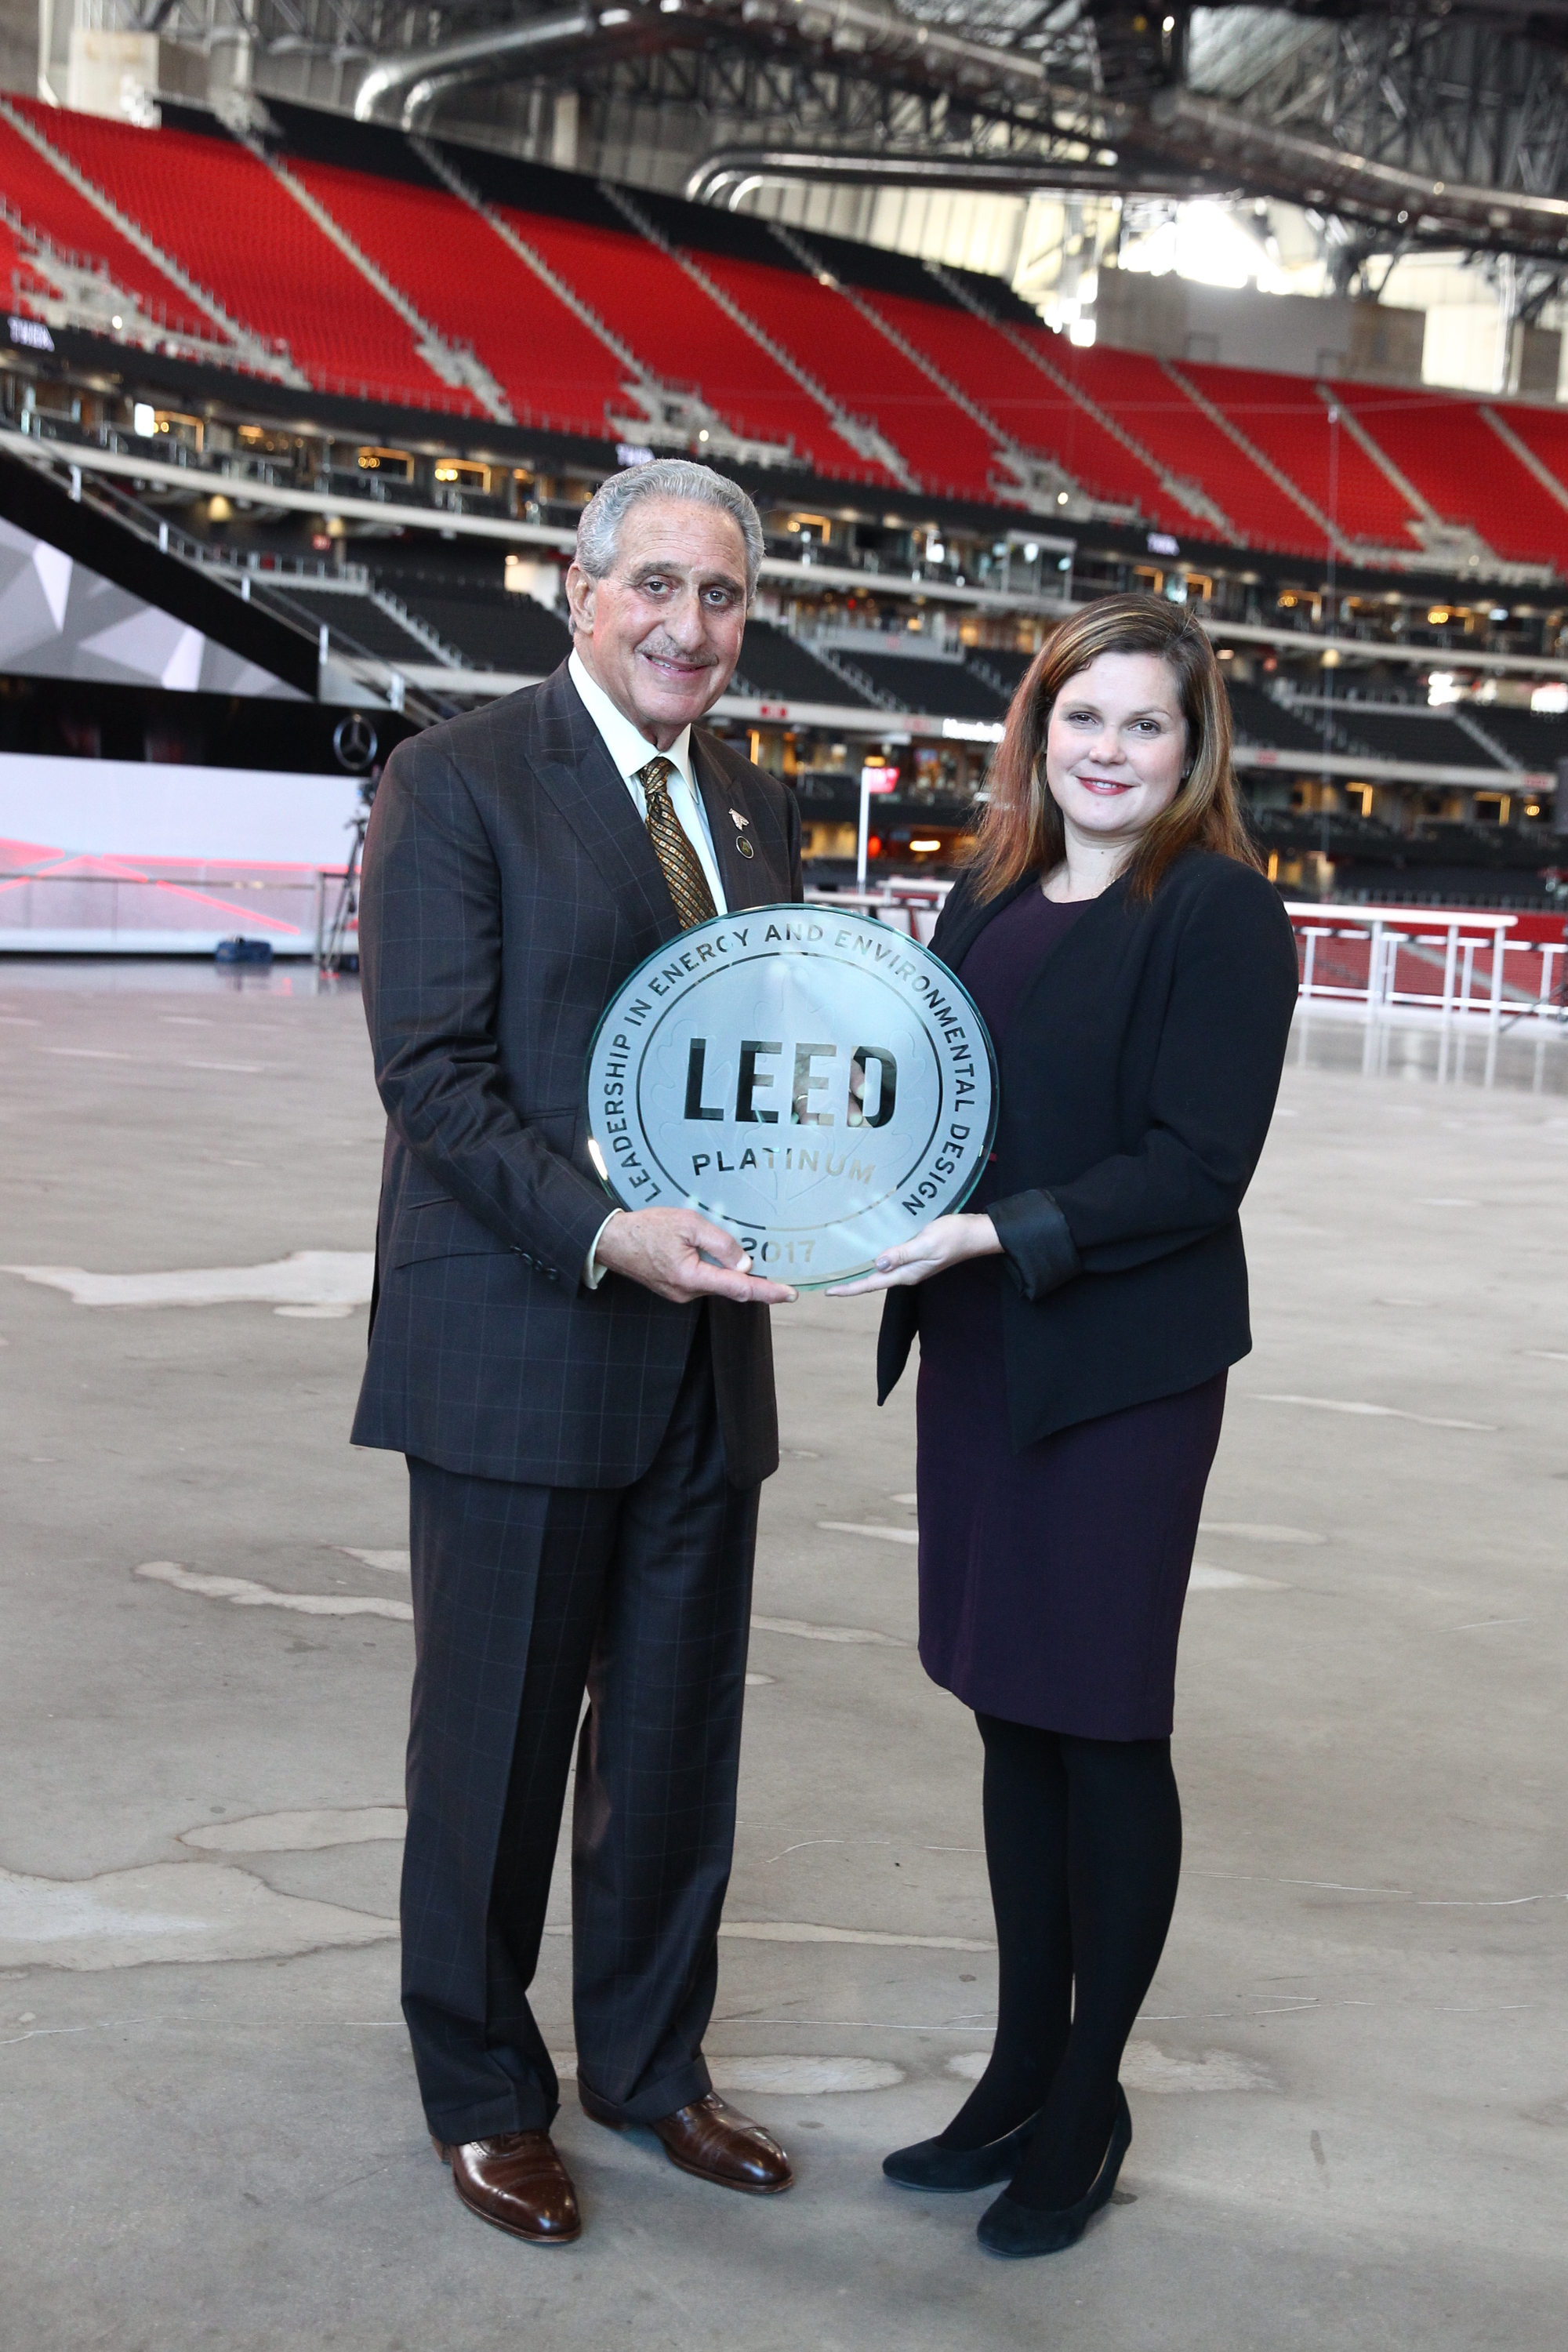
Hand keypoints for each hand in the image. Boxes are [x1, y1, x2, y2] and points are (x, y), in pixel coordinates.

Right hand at [594, 1207, 797, 1305]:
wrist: (613, 1240)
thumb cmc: (647, 1229)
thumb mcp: (689, 1224)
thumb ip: (720, 1244)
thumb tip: (745, 1263)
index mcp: (691, 1277)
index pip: (739, 1288)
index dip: (767, 1292)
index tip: (790, 1293)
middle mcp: (687, 1293)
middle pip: (731, 1288)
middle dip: (751, 1277)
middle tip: (774, 1267)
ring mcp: (681, 1294)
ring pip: (717, 1284)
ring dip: (729, 1271)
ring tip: (733, 1250)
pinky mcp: (677, 1290)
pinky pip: (704, 1282)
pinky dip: (715, 1271)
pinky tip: (715, 1256)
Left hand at [825, 1212, 1001, 1295]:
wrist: (975, 1233)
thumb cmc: (953, 1237)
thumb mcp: (926, 1244)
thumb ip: (902, 1254)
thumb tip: (877, 1263)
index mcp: (907, 1273)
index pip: (872, 1283)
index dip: (850, 1288)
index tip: (829, 1292)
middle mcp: (907, 1272)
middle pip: (874, 1279)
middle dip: (852, 1282)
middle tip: (828, 1281)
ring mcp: (912, 1264)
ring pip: (881, 1269)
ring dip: (862, 1269)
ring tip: (841, 1266)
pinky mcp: (916, 1254)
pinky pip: (891, 1258)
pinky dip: (876, 1255)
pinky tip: (868, 1248)